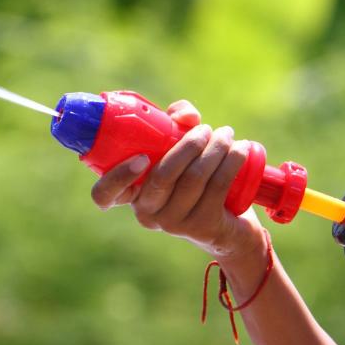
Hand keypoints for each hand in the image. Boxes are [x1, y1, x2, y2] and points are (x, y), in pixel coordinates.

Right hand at [89, 100, 265, 261]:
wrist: (228, 227)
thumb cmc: (196, 180)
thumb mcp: (180, 150)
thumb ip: (174, 124)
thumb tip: (185, 116)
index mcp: (132, 195)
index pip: (104, 195)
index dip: (117, 177)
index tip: (141, 158)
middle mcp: (148, 214)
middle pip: (162, 177)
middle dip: (188, 145)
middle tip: (206, 130)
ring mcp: (175, 224)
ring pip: (194, 178)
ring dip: (215, 149)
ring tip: (226, 134)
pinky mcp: (203, 227)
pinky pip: (217, 187)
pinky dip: (231, 162)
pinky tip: (240, 148)